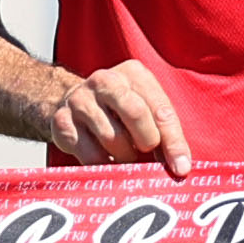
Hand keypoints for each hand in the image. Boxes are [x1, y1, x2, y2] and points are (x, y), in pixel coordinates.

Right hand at [43, 61, 191, 176]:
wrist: (73, 103)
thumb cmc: (119, 111)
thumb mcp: (146, 110)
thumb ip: (165, 132)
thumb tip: (180, 167)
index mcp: (133, 73)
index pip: (160, 109)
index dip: (173, 142)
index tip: (181, 168)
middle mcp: (104, 81)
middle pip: (136, 114)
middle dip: (147, 142)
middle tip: (145, 153)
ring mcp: (80, 100)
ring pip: (112, 139)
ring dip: (125, 157)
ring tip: (125, 155)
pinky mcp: (62, 122)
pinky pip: (90, 155)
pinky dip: (104, 165)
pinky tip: (107, 160)